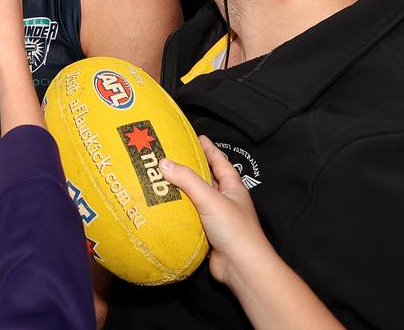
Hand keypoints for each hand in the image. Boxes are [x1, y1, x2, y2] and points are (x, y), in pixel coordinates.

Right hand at [160, 136, 266, 288]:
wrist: (242, 267)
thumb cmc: (235, 230)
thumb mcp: (210, 199)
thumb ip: (187, 180)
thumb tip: (164, 162)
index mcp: (232, 187)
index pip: (219, 161)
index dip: (208, 148)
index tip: (196, 137)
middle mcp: (225, 200)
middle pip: (206, 179)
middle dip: (190, 168)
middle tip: (171, 157)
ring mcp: (216, 218)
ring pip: (196, 200)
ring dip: (181, 192)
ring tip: (161, 180)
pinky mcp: (207, 234)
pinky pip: (190, 218)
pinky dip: (178, 212)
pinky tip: (163, 209)